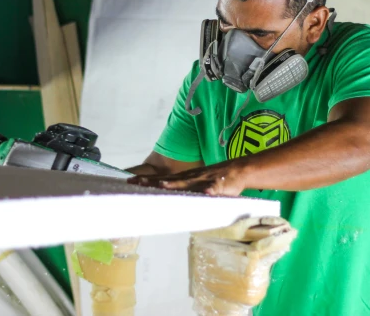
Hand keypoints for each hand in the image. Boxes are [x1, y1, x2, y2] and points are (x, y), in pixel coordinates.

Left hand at [127, 161, 245, 196]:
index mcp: (185, 179)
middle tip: (135, 182)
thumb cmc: (215, 180)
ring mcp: (204, 180)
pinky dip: (209, 190)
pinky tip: (204, 193)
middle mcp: (191, 178)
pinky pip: (213, 188)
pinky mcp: (219, 185)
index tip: (130, 181)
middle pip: (169, 180)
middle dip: (153, 181)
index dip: (147, 181)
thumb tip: (166, 199)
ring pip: (188, 182)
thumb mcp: (196, 184)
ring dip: (176, 184)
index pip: (162, 180)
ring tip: (163, 185)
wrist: (238, 169)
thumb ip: (183, 190)